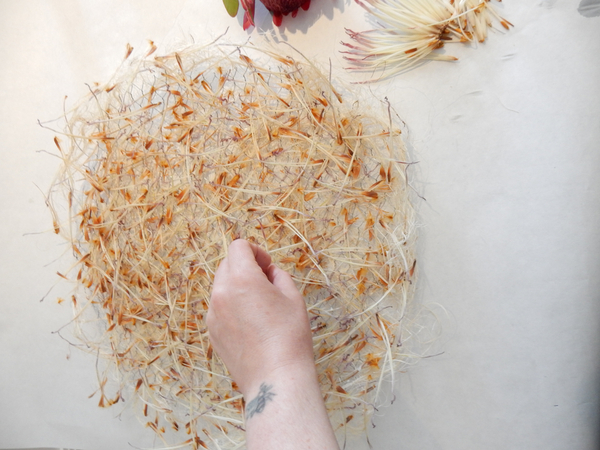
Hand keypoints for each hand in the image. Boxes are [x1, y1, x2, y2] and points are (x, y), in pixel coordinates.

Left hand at [207, 239, 314, 395]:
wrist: (275, 378)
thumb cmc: (289, 337)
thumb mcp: (293, 298)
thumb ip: (278, 276)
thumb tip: (268, 273)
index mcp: (242, 279)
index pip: (239, 247)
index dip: (256, 251)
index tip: (267, 266)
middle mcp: (221, 293)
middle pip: (227, 264)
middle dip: (245, 267)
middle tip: (266, 284)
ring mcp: (213, 314)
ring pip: (221, 286)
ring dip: (237, 287)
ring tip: (259, 307)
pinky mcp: (212, 332)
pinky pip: (219, 308)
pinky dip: (231, 306)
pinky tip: (251, 324)